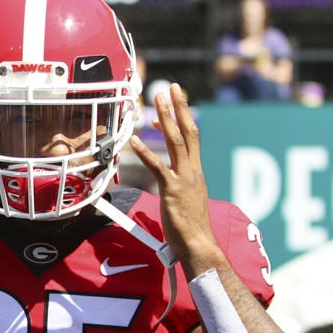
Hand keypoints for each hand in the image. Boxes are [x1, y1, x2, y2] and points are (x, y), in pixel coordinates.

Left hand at [129, 83, 223, 275]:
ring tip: (157, 101)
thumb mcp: (186, 201)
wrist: (198, 244)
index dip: (182, 120)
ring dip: (166, 119)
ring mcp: (184, 179)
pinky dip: (146, 152)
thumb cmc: (190, 228)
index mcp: (196, 172)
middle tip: (171, 88)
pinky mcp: (173, 190)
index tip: (172, 106)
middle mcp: (193, 171)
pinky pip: (158, 167)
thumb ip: (178, 188)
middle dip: (179, 108)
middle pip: (187, 132)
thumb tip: (169, 183)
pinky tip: (135, 140)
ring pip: (176, 142)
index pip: (191, 139)